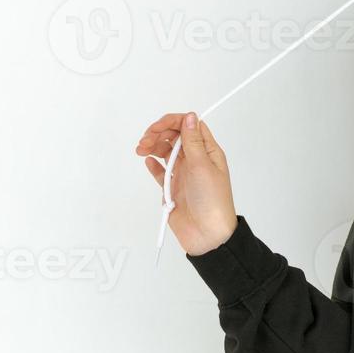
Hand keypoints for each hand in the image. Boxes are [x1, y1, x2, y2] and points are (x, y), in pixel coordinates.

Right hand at [136, 111, 237, 256]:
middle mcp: (196, 161)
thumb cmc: (212, 202)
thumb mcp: (203, 167)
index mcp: (208, 152)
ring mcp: (184, 174)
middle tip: (145, 139)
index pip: (191, 127)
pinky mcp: (173, 189)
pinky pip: (160, 172)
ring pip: (165, 153)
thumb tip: (190, 117)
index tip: (158, 126)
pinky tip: (147, 161)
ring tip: (141, 150)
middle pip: (175, 138)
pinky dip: (153, 165)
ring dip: (153, 147)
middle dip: (159, 133)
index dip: (174, 122)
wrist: (207, 235)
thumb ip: (193, 142)